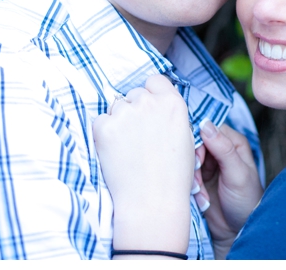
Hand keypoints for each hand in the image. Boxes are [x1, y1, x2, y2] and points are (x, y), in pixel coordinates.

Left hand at [93, 74, 193, 254]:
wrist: (152, 204)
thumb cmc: (172, 178)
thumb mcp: (185, 139)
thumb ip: (171, 115)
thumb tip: (157, 106)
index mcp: (173, 103)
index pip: (155, 81)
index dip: (151, 94)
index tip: (149, 111)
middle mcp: (149, 102)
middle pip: (134, 94)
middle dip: (134, 111)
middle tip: (137, 138)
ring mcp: (125, 112)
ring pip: (116, 107)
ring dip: (119, 122)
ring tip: (126, 150)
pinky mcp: (104, 126)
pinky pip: (100, 121)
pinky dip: (104, 135)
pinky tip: (114, 154)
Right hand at [196, 120, 262, 254]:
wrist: (237, 233)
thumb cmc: (246, 201)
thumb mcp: (238, 174)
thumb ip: (223, 149)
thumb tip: (205, 124)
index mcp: (232, 142)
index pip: (209, 129)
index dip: (200, 141)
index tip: (198, 160)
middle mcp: (219, 150)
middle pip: (196, 144)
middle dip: (195, 164)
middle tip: (198, 183)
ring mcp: (208, 165)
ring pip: (189, 161)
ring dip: (193, 180)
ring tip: (202, 196)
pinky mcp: (199, 180)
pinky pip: (187, 176)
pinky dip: (191, 189)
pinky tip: (202, 201)